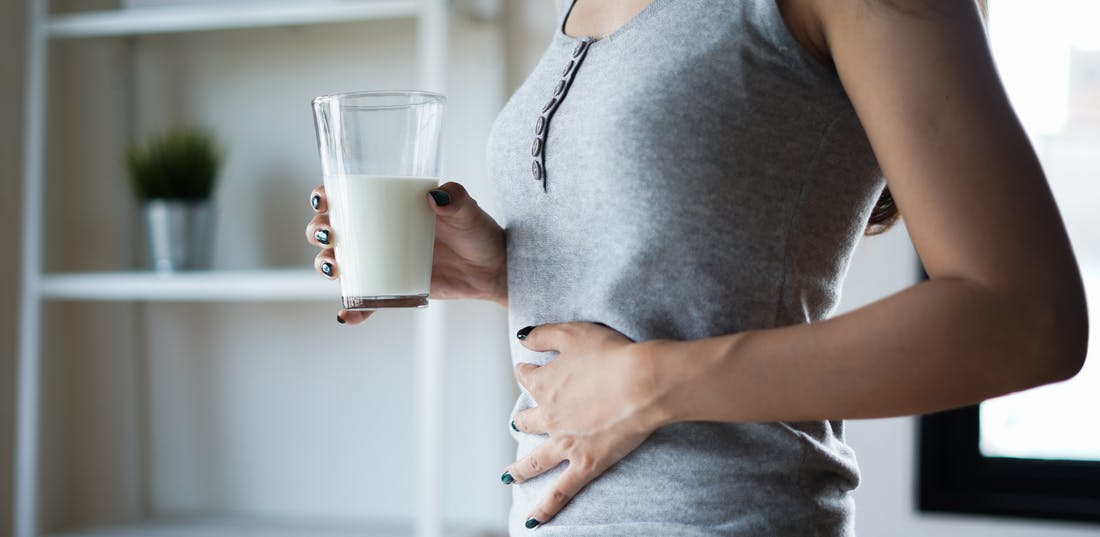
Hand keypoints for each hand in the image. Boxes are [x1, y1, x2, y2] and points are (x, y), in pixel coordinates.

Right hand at [305, 181, 506, 324]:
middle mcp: (378, 232)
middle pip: (332, 229)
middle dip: (318, 232)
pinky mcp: (392, 288)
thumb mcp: (469, 212)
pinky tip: (345, 316)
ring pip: (341, 263)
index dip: (324, 196)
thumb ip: (457, 199)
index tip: (323, 200)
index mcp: (389, 205)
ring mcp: (383, 261)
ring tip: (335, 271)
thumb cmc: (479, 232)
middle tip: (329, 236)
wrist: (493, 269)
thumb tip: (435, 197)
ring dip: (326, 266)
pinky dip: (352, 310)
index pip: (346, 195)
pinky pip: (365, 300)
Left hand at [504, 322, 668, 527]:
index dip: (527, 371)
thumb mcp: (573, 332)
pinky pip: (561, 492)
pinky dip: (546, 507)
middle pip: (527, 419)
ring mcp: (564, 443)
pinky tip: (533, 520)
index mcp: (544, 383)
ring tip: (509, 475)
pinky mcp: (585, 463)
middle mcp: (548, 415)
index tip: (529, 369)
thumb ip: (543, 335)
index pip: (526, 377)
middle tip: (523, 421)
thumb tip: (522, 339)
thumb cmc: (612, 353)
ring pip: (534, 460)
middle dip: (524, 419)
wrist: (641, 382)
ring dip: (520, 468)